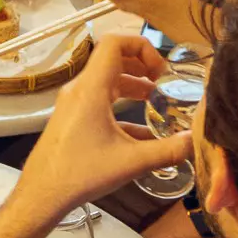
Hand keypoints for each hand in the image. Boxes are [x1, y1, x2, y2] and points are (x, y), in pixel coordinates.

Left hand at [12, 35, 191, 226]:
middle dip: (141, 66)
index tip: (161, 70)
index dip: (142, 46)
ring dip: (132, 86)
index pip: (114, 43)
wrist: (42, 193)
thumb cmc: (81, 174)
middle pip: (112, 60)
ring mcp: (73, 104)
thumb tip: (195, 141)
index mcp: (91, 89)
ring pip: (106, 81)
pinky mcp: (71, 119)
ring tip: (156, 101)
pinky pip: (99, 102)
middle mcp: (80, 90)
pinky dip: (121, 107)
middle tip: (163, 83)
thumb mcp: (131, 162)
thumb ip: (168, 151)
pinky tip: (141, 131)